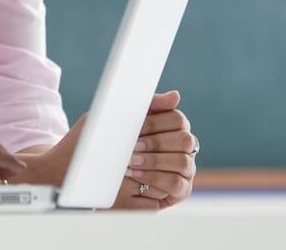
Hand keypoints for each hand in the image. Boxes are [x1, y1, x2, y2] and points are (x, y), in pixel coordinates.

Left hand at [116, 90, 196, 209]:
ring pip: (183, 161)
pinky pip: (177, 184)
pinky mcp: (181, 189)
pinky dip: (156, 178)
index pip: (177, 119)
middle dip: (156, 143)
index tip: (135, 129)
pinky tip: (137, 175)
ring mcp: (186, 168)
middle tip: (133, 146)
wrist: (99, 170)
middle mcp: (184, 146)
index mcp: (174, 126)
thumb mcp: (126, 118)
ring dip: (155, 161)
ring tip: (131, 162)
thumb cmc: (113, 140)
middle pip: (185, 140)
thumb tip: (175, 96)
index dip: (156, 124)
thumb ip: (150, 106)